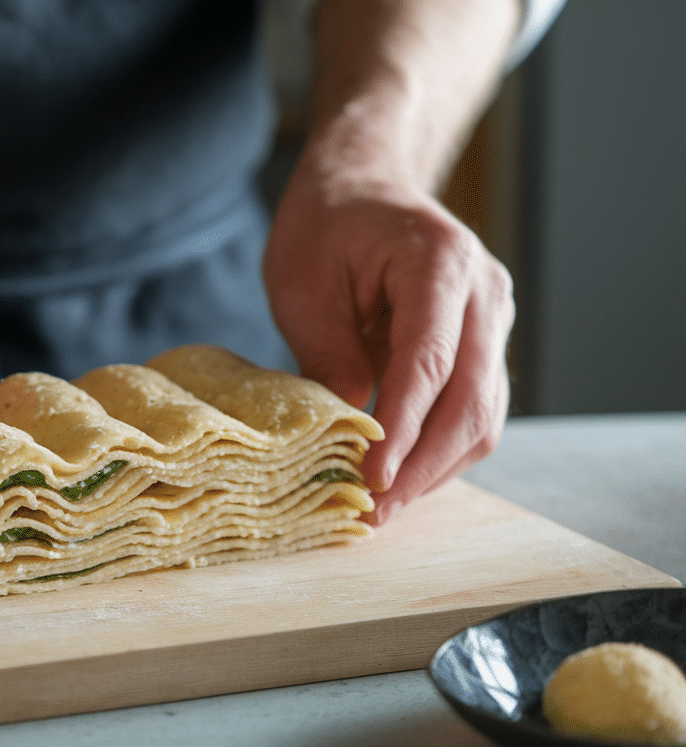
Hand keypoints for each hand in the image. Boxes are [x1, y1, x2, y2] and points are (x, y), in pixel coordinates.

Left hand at [263, 176, 513, 524]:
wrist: (365, 185)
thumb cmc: (327, 225)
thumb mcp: (302, 282)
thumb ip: (327, 349)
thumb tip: (350, 423)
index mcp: (441, 264)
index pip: (430, 363)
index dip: (405, 431)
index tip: (372, 479)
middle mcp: (484, 293)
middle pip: (471, 401)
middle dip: (423, 467)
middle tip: (374, 511)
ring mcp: (493, 321)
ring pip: (483, 416)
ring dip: (436, 468)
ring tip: (383, 506)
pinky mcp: (484, 346)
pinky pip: (475, 410)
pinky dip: (441, 450)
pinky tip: (401, 477)